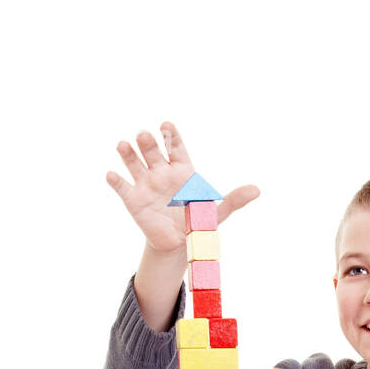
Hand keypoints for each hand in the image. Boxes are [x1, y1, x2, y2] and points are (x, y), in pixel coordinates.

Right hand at [106, 121, 259, 253]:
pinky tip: (112, 175)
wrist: (178, 244)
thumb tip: (257, 190)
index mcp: (182, 170)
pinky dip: (116, 181)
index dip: (170, 135)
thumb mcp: (217, 212)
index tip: (166, 124)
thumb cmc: (198, 222)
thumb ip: (234, 199)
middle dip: (148, 142)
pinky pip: (122, 187)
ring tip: (123, 145)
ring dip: (128, 153)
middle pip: (153, 151)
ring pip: (134, 162)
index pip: (175, 146)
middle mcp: (162, 172)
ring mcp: (146, 183)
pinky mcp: (133, 199)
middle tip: (144, 135)